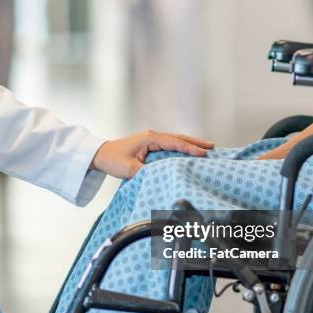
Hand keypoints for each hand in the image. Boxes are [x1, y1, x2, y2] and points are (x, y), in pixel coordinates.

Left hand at [91, 130, 213, 178]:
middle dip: (195, 142)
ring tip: (205, 148)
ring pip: (175, 140)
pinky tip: (187, 152)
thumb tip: (162, 176)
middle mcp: (152, 137)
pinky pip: (169, 145)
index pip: (174, 143)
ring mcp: (151, 140)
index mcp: (149, 138)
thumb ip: (146, 172)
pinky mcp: (149, 145)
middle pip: (178, 138)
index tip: (203, 153)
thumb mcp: (129, 169)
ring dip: (189, 144)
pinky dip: (180, 148)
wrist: (100, 155)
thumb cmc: (113, 159)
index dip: (189, 148)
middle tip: (212, 146)